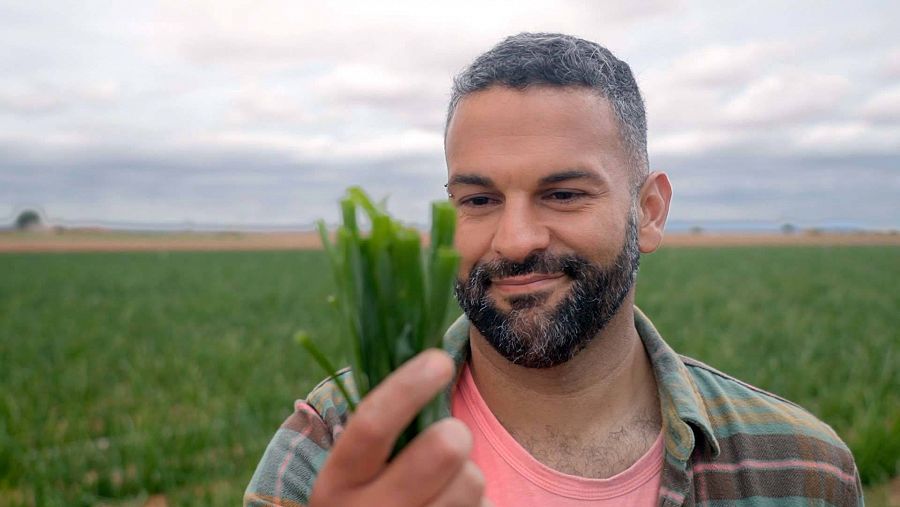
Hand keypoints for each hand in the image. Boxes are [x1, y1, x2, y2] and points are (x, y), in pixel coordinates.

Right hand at [309, 349, 490, 506]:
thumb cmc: (369, 496)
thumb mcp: (356, 471)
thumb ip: (380, 428)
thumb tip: (428, 362)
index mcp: (337, 482)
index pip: (372, 425)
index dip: (409, 387)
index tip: (440, 360)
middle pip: (442, 451)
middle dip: (457, 432)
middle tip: (453, 433)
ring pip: (472, 481)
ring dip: (468, 474)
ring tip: (445, 484)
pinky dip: (477, 503)